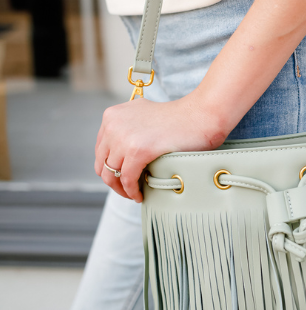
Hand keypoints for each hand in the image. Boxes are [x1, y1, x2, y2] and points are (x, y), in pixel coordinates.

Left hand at [94, 92, 227, 201]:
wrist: (201, 114)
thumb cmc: (178, 118)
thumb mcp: (142, 116)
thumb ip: (127, 129)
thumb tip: (120, 154)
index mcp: (112, 115)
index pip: (100, 150)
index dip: (110, 167)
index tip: (122, 177)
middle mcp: (113, 124)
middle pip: (102, 164)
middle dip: (114, 181)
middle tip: (128, 190)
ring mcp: (123, 137)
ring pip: (111, 174)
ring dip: (122, 189)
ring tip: (134, 195)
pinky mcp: (138, 150)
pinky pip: (127, 179)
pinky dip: (132, 191)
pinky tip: (140, 195)